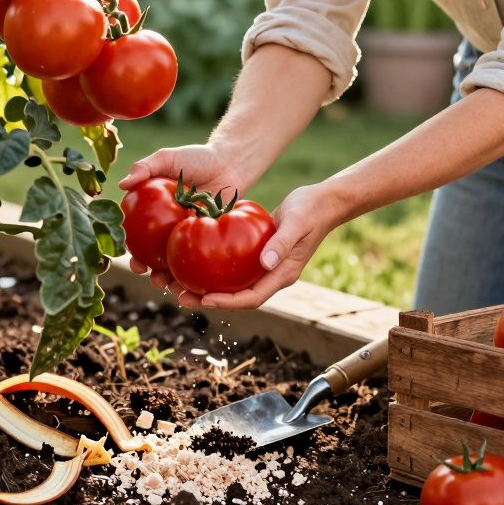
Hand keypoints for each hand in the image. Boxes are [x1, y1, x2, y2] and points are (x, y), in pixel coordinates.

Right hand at [118, 143, 256, 298]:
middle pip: (155, 255)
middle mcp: (169, 227)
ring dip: (172, 279)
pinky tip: (196, 284)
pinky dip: (196, 273)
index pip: (137, 235)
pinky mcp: (210, 239)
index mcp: (154, 212)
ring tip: (174, 288)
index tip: (133, 259)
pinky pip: (201, 259)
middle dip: (151, 272)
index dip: (132, 250)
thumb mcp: (168, 158)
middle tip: (153, 278)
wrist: (231, 162)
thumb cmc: (198, 157)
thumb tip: (122, 184)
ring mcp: (189, 235)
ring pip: (177, 262)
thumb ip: (145, 167)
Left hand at [191, 183, 344, 309]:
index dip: (228, 303)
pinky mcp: (260, 254)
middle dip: (210, 301)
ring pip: (234, 284)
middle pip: (238, 297)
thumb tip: (264, 264)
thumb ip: (282, 242)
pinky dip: (216, 268)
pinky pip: (235, 267)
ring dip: (208, 287)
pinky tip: (195, 260)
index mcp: (282, 274)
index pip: (252, 297)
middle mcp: (272, 275)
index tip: (205, 299)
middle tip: (181, 297)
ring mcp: (266, 266)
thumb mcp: (297, 222)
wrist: (323, 201)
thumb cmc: (311, 209)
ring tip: (180, 284)